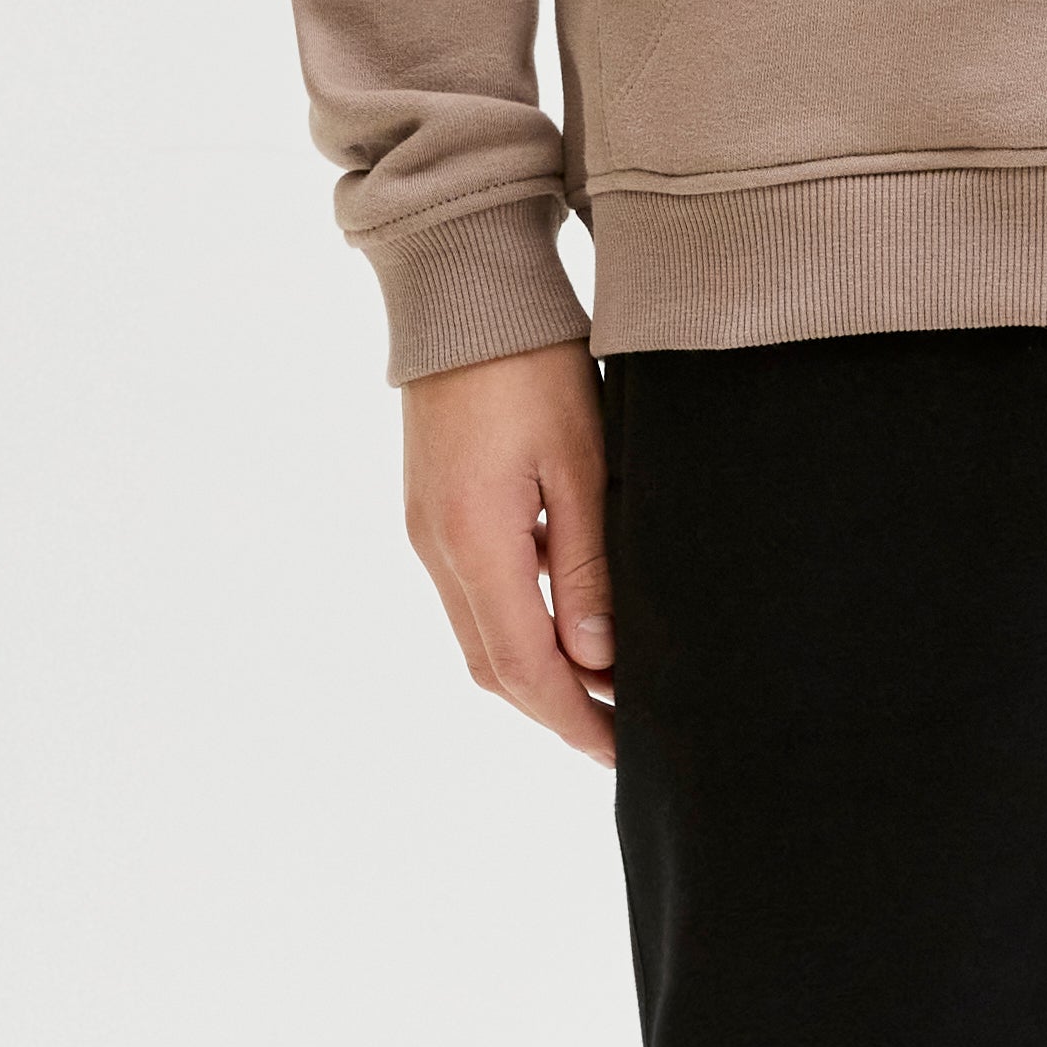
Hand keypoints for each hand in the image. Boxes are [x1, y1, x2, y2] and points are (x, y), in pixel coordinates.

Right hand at [399, 342, 616, 765]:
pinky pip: (473, 594)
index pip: (524, 667)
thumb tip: (596, 658)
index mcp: (475, 543)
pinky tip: (568, 620)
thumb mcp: (582, 463)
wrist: (465, 295)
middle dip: (555, 709)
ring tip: (603, 688)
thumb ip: (586, 566)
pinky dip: (519, 625)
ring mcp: (427, 531)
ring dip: (536, 671)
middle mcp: (437, 549)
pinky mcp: (432, 510)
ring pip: (480, 635)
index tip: (620, 752)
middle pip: (493, 666)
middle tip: (617, 736)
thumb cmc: (532, 366)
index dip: (572, 719)